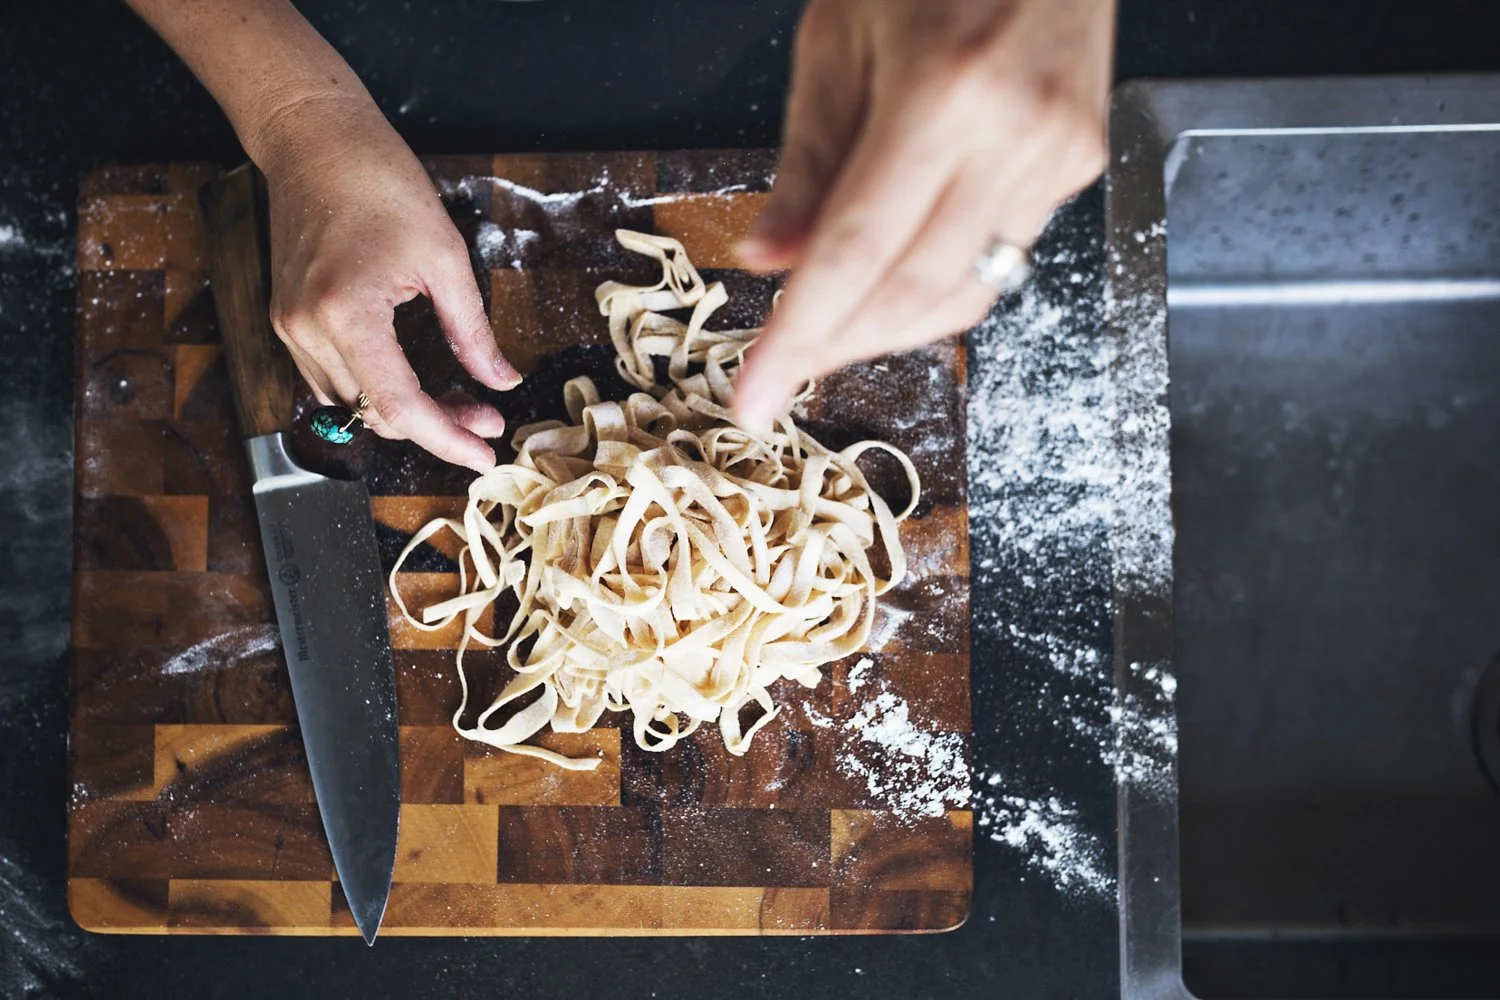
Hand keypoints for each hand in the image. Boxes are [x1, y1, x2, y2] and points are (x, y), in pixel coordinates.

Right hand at [257, 97, 518, 471]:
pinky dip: (374, 391)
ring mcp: (288, 328)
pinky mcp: (286, 320)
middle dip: (436, 425)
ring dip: (405, 413)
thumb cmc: (380, 182)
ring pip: (350, 406)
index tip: (485, 456)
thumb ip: (472, 331)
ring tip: (460, 400)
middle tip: (487, 416)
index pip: (398, 407)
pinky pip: (331, 381)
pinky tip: (414, 382)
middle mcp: (305, 330)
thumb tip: (501, 382)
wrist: (314, 139)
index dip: (446, 439)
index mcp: (346, 315)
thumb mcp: (445, 257)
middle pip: (374, 415)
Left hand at [733, 0, 1113, 429]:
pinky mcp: (1078, 165)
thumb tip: (772, 259)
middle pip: (914, 294)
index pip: (856, 255)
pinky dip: (935, 284)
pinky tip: (891, 278)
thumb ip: (808, 159)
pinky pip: (999, 257)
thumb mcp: (839, 35)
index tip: (755, 398)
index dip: (800, 338)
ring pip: (965, 293)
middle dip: (840, 347)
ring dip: (886, 327)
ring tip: (826, 330)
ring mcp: (1058, 157)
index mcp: (941, 95)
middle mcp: (1014, 137)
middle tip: (781, 372)